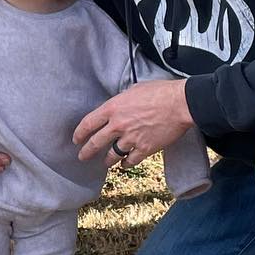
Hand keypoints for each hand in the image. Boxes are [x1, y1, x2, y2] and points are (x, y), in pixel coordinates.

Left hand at [73, 80, 192, 166]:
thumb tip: (119, 107)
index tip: (76, 139)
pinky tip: (124, 164)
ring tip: (105, 163)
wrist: (178, 104)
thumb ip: (122, 101)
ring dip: (107, 160)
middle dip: (87, 151)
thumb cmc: (159, 92)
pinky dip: (126, 164)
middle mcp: (118, 125)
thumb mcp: (133, 90)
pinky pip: (130, 161)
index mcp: (113, 108)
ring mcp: (131, 138)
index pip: (89, 123)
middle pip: (96, 142)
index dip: (80, 133)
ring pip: (112, 155)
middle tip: (82, 156)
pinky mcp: (144, 149)